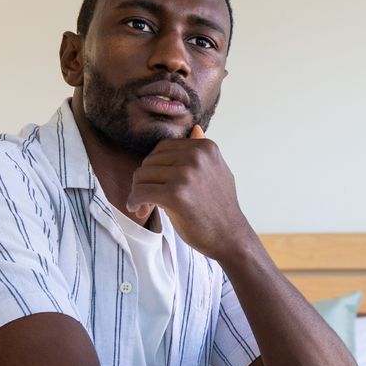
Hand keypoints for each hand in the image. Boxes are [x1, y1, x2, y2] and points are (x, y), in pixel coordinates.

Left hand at [126, 125, 250, 260]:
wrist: (230, 237)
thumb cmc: (220, 207)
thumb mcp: (217, 172)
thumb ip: (202, 152)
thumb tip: (195, 128)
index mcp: (205, 148)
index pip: (162, 148)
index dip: (154, 167)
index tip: (155, 184)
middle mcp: (196, 157)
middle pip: (149, 161)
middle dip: (144, 180)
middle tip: (147, 200)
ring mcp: (186, 174)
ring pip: (142, 176)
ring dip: (137, 192)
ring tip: (144, 207)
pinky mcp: (176, 194)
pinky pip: (141, 192)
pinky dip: (135, 202)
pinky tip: (140, 210)